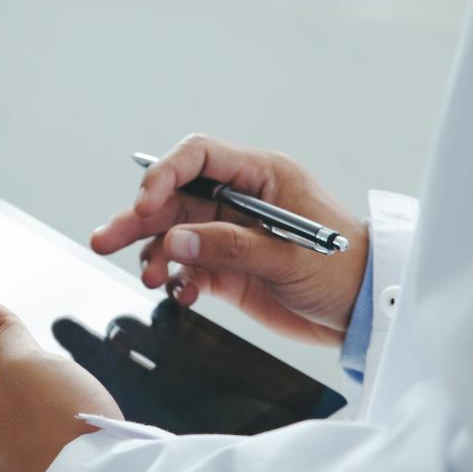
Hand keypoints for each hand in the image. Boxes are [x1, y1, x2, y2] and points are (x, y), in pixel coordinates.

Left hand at [0, 289, 121, 471]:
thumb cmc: (64, 424)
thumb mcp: (27, 361)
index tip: (9, 329)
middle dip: (22, 367)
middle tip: (51, 370)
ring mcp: (11, 466)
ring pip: (20, 412)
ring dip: (43, 396)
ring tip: (69, 400)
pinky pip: (42, 439)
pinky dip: (57, 425)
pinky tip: (78, 427)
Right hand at [91, 134, 368, 344]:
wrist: (366, 314)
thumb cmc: (346, 271)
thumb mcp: (290, 256)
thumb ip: (230, 247)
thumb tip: (177, 241)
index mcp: (260, 177)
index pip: (197, 158)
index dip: (164, 175)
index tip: (144, 203)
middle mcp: (238, 200)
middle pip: (172, 198)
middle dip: (137, 218)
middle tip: (106, 239)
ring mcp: (228, 234)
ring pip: (171, 233)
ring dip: (151, 253)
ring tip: (147, 276)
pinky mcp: (225, 267)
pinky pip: (185, 266)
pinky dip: (175, 280)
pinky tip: (181, 293)